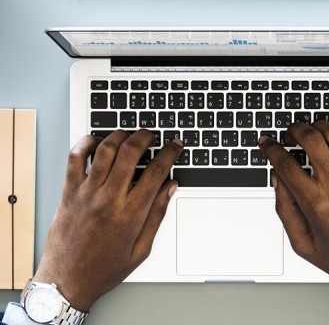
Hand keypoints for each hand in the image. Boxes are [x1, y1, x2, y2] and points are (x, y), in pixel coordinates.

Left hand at [33, 130, 182, 311]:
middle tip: (152, 135)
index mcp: (131, 214)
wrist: (66, 281)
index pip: (156, 171)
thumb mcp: (142, 248)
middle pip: (131, 152)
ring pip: (105, 149)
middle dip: (146, 137)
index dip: (170, 152)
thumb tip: (170, 188)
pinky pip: (75, 158)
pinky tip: (96, 141)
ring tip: (128, 135)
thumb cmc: (103, 268)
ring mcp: (86, 193)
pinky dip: (86, 143)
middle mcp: (109, 199)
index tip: (175, 145)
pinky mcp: (69, 192)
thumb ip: (157, 214)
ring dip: (120, 135)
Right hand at [259, 121, 328, 318]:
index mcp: (315, 204)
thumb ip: (285, 210)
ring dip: (319, 125)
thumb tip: (277, 179)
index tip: (267, 142)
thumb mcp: (302, 244)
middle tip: (289, 133)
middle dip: (294, 129)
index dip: (271, 148)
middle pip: (310, 140)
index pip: (285, 163)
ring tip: (313, 130)